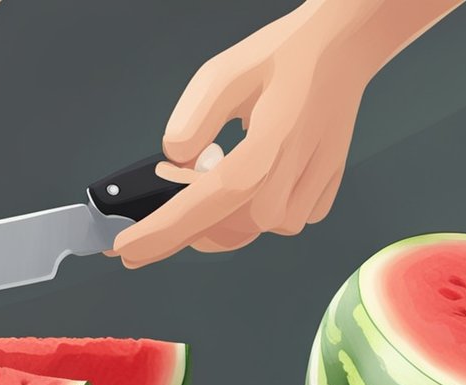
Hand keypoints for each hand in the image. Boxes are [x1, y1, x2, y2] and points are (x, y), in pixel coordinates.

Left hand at [111, 0, 461, 267]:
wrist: (341, 52)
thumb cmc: (284, 58)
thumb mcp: (223, 75)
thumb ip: (190, 123)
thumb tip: (175, 160)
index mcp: (262, 157)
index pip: (200, 210)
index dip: (158, 234)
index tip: (125, 251)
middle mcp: (288, 188)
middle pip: (218, 230)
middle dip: (183, 221)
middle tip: (170, 185)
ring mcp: (307, 200)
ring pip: (243, 231)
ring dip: (218, 212)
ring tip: (212, 169)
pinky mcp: (319, 201)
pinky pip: (270, 221)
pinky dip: (250, 205)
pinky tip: (255, 171)